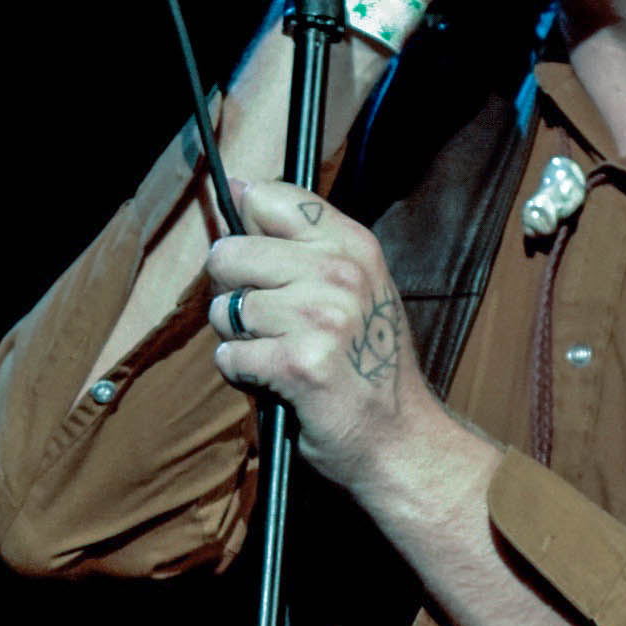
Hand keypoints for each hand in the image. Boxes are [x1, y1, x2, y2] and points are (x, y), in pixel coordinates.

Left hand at [206, 178, 446, 497]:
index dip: (247, 225)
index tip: (255, 255)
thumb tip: (239, 188)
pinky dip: (241, 371)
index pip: (271, 199)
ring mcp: (321, 317)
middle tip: (266, 320)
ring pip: (225, 308)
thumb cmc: (369, 363)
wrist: (400, 438)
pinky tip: (272, 378)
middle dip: (233, 290)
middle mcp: (340, 273)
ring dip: (237, 337)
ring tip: (274, 351)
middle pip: (231, 253)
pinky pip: (230, 354)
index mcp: (353, 245)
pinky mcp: (300, 363)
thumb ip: (303, 240)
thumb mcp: (357, 285)